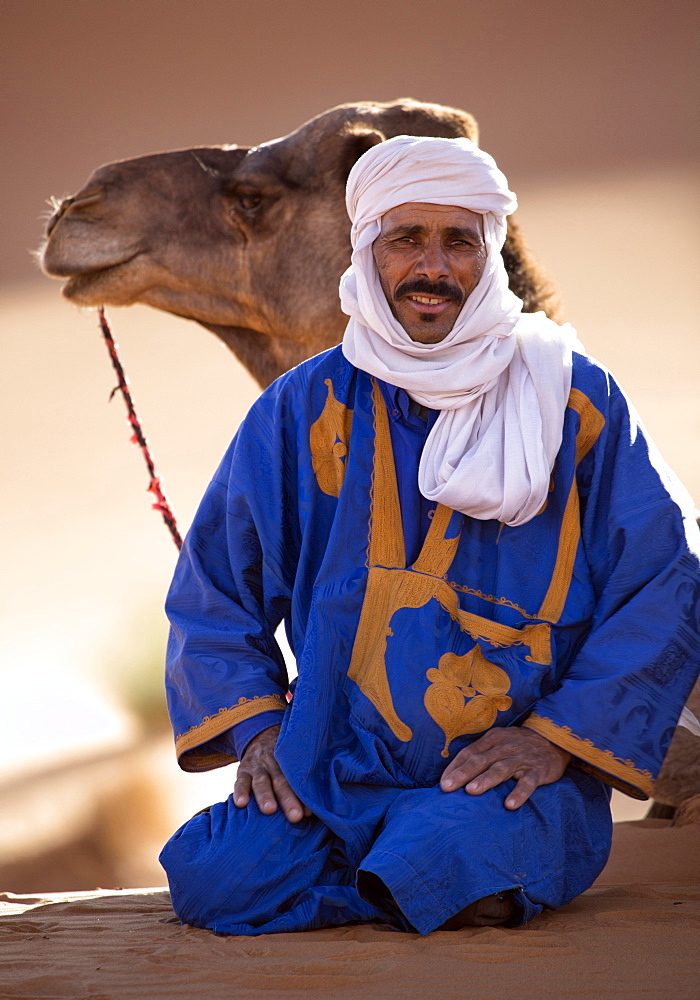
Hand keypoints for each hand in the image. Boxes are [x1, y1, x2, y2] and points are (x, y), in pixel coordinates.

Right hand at [233, 724, 309, 822]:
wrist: (262, 737)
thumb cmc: (285, 761)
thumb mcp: (293, 763)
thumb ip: (301, 782)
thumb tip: (312, 812)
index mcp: (290, 762)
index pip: (297, 779)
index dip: (303, 795)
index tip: (309, 812)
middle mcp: (274, 762)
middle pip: (281, 781)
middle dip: (288, 799)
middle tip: (295, 816)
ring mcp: (257, 767)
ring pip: (261, 781)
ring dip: (265, 795)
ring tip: (269, 809)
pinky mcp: (242, 771)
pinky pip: (240, 781)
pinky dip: (240, 792)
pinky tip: (241, 803)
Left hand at [439, 726, 570, 809]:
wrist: (553, 739)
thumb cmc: (517, 746)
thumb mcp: (498, 743)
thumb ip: (480, 754)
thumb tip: (454, 774)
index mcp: (492, 739)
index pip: (469, 752)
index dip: (455, 767)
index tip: (442, 783)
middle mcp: (504, 746)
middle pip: (481, 760)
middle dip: (463, 773)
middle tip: (447, 787)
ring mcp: (521, 758)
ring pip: (501, 769)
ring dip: (486, 780)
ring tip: (471, 791)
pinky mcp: (538, 770)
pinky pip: (528, 782)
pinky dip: (519, 793)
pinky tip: (509, 805)